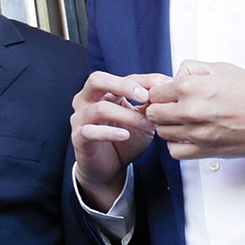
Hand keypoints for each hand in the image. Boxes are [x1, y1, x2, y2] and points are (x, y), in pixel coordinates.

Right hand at [71, 72, 169, 208]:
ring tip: (146, 124)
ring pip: (99, 108)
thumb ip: (149, 104)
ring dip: (126, 115)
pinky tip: (125, 135)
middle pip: (97, 80)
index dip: (143, 80)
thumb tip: (166, 89)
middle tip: (145, 96)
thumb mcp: (141, 119)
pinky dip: (110, 133)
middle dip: (123, 86)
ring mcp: (80, 118)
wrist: (109, 167)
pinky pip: (91, 131)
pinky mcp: (78, 137)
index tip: (164, 86)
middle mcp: (86, 100)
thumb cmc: (124, 139)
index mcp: (102, 92)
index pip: (121, 77)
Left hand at [145, 62, 244, 159]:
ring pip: (163, 132)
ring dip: (168, 126)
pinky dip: (177, 145)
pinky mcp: (208, 151)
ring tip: (182, 121)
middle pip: (154, 113)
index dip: (160, 92)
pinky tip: (188, 137)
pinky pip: (176, 151)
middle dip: (160, 109)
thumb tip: (176, 75)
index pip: (155, 93)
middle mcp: (191, 111)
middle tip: (172, 107)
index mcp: (192, 87)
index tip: (167, 94)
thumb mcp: (223, 68)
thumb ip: (193, 69)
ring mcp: (199, 133)